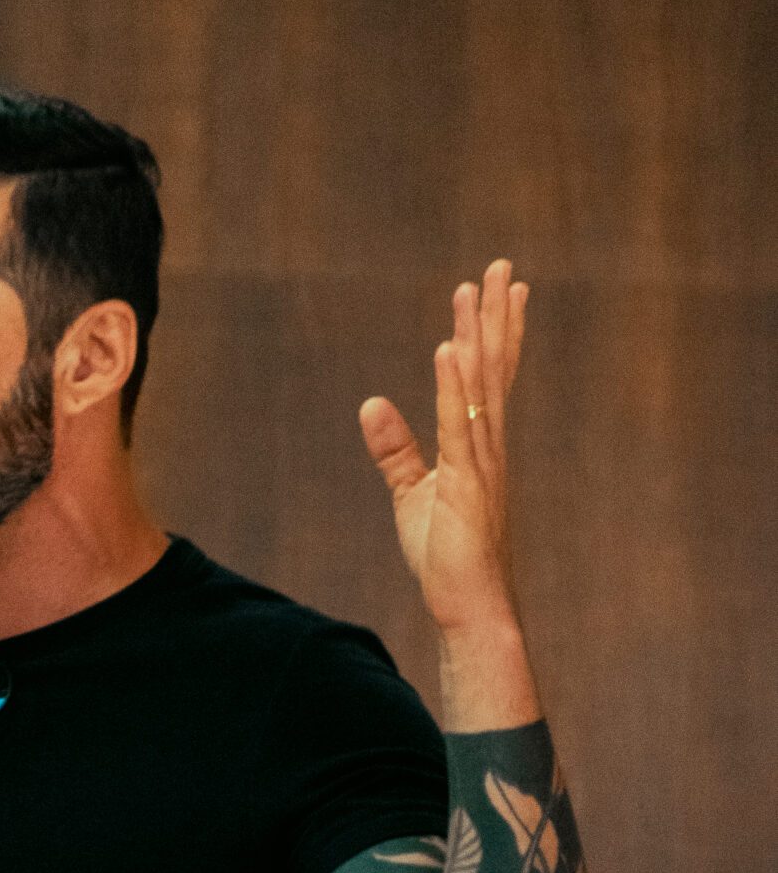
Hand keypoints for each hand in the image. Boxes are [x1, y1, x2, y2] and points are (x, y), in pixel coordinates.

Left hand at [359, 260, 527, 638]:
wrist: (471, 606)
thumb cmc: (446, 558)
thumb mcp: (412, 494)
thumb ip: (396, 449)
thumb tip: (372, 403)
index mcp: (479, 448)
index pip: (489, 378)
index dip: (494, 332)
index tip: (499, 290)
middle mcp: (488, 447)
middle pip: (493, 368)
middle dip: (495, 317)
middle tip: (500, 266)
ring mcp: (481, 463)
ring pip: (481, 386)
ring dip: (476, 336)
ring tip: (473, 289)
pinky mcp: (465, 483)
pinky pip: (458, 425)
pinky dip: (453, 386)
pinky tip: (448, 349)